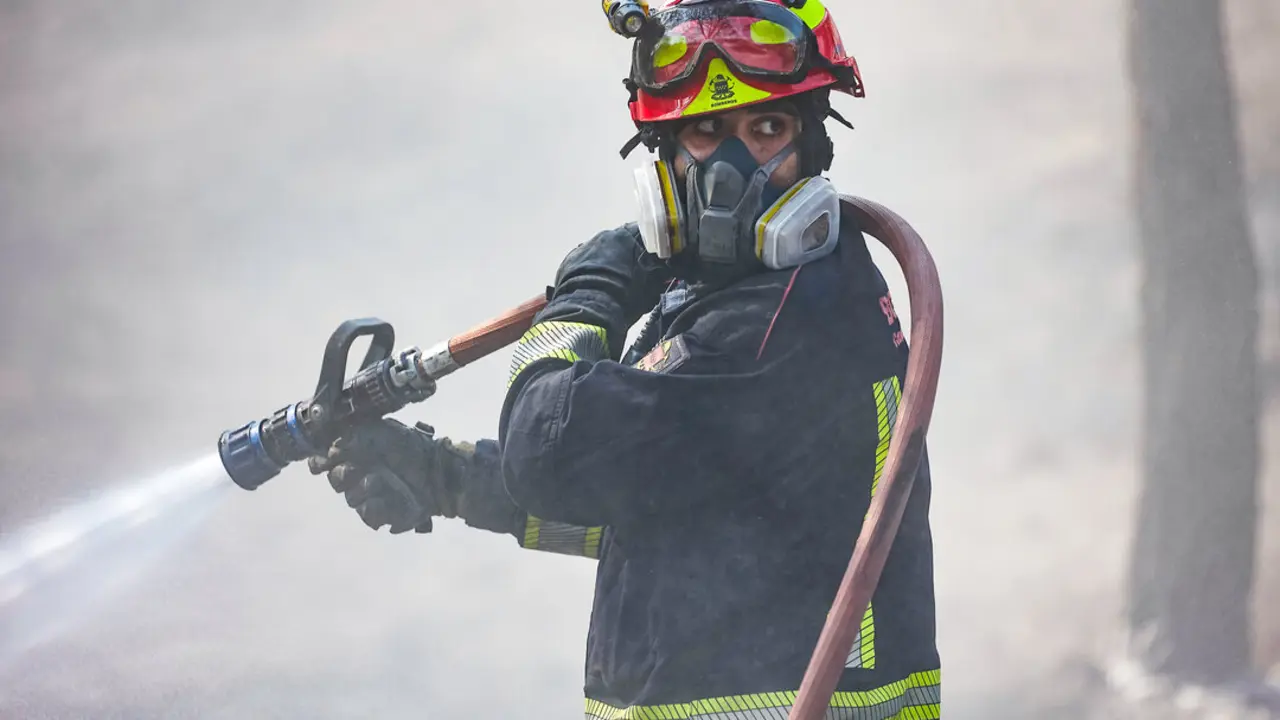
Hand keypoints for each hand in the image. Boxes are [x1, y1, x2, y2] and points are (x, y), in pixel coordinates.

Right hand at [308, 418, 458, 533]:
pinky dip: (376, 506)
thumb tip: (332, 447)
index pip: (325, 462)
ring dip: (363, 488)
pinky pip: (368, 514)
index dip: (320, 463)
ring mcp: (369, 497)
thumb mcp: (383, 431)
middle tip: (354, 468)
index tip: (323, 463)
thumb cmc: (411, 447)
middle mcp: (358, 477)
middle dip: (343, 474)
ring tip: (380, 480)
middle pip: (335, 481)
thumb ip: (355, 436)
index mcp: (354, 455)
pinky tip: (387, 498)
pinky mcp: (382, 514)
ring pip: (351, 498)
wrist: (438, 468)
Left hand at [539, 224, 672, 356]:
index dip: (654, 249)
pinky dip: (592, 271)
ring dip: (610, 263)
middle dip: (629, 255)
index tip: (658, 261)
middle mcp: (604, 235)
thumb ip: (661, 273)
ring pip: (602, 252)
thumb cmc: (625, 298)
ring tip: (614, 283)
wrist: (588, 312)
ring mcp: (584, 248)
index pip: (647, 234)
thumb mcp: (651, 287)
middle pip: (621, 242)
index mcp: (626, 236)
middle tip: (636, 274)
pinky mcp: (568, 262)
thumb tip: (669, 268)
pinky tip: (596, 287)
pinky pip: (586, 263)